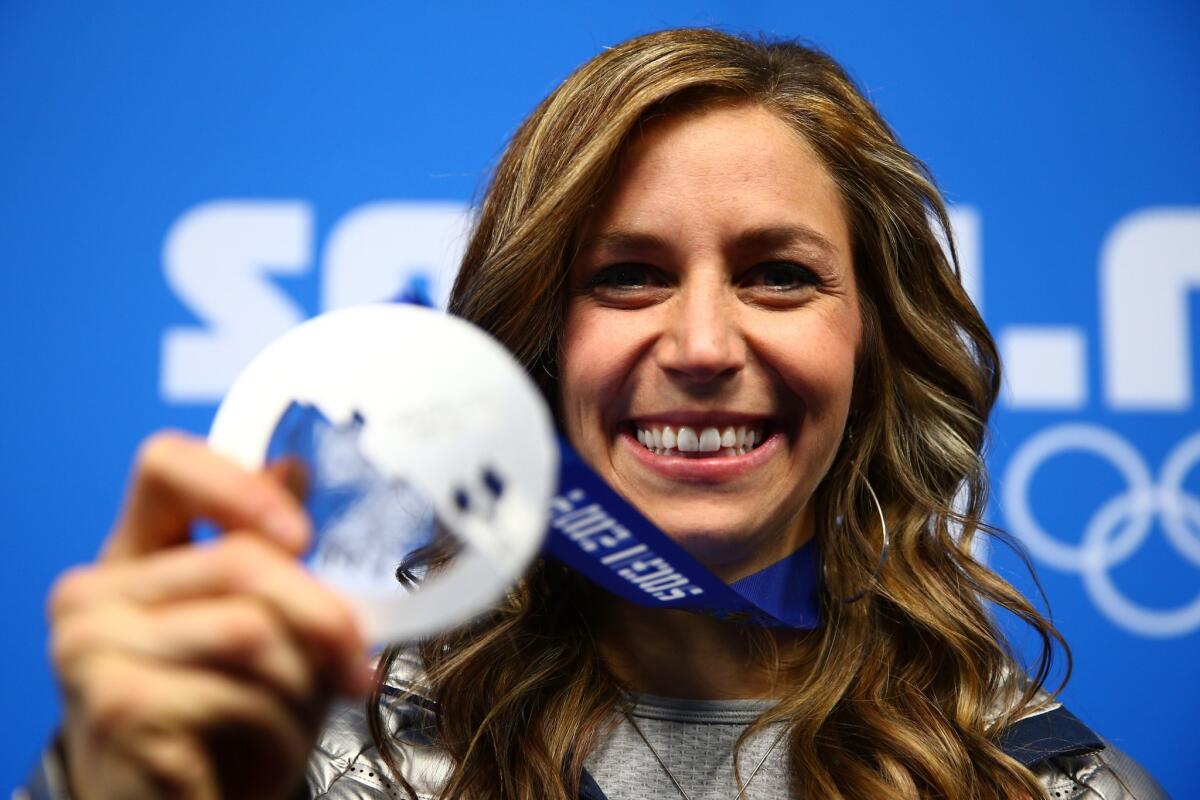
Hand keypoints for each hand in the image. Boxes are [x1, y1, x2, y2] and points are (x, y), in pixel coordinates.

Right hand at [48, 431, 371, 799]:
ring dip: (305, 682)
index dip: (239, 485)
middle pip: (240, 558)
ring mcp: (93, 649)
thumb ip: (266, 549)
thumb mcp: (256, 623)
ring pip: (251, 629)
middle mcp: (94, 593)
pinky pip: (238, 693)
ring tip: (302, 713)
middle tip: (357, 661)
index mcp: (133, 554)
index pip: (165, 464)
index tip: (302, 535)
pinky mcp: (116, 705)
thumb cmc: (221, 716)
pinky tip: (267, 747)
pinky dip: (280, 726)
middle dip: (323, 616)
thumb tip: (294, 467)